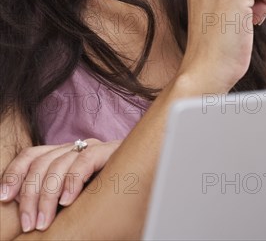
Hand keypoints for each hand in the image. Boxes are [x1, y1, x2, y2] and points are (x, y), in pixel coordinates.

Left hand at [0, 138, 119, 231]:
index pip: (31, 155)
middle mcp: (74, 148)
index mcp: (61, 156)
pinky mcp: (109, 151)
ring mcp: (91, 148)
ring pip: (58, 163)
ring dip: (47, 196)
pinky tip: (68, 201)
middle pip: (41, 162)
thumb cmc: (105, 199)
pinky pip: (85, 159)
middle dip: (29, 195)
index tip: (4, 198)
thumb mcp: (72, 200)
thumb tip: (29, 220)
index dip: (14, 174)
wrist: (145, 180)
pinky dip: (73, 180)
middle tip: (29, 225)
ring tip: (45, 222)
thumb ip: (54, 201)